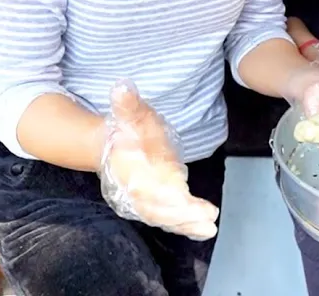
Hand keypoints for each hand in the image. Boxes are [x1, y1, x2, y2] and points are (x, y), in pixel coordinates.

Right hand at [99, 80, 219, 240]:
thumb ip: (127, 104)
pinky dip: (186, 226)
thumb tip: (122, 87)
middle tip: (207, 220)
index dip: (166, 196)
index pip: (148, 188)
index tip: (185, 198)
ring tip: (208, 229)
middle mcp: (138, 190)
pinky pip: (169, 219)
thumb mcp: (129, 113)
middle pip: (158, 209)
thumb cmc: (126, 130)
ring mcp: (146, 200)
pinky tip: (204, 230)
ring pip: (164, 217)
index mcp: (132, 170)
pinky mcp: (156, 204)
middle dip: (181, 216)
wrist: (109, 146)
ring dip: (186, 225)